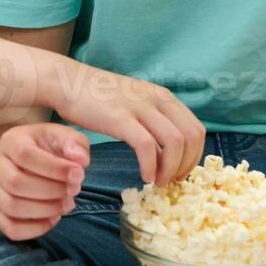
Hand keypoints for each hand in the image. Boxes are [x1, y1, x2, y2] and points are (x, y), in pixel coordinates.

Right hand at [0, 123, 88, 240]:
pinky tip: (54, 218)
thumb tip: (81, 161)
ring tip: (67, 203)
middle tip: (74, 189)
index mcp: (10, 141)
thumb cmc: (46, 146)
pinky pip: (11, 228)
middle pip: (15, 183)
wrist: (25, 157)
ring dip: (45, 210)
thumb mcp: (62, 136)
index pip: (25, 155)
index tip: (79, 174)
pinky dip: (35, 229)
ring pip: (12, 207)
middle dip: (51, 191)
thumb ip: (75, 143)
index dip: (54, 168)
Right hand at [48, 65, 204, 186]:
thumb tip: (167, 152)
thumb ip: (153, 120)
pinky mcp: (120, 117)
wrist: (68, 82)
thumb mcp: (135, 102)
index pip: (196, 129)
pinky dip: (151, 166)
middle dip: (186, 165)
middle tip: (171, 182)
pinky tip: (145, 176)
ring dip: (171, 169)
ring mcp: (139, 106)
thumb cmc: (99, 98)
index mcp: (163, 97)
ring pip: (174, 142)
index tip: (181, 173)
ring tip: (158, 182)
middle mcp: (157, 98)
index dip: (194, 156)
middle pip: (191, 137)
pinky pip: (146, 146)